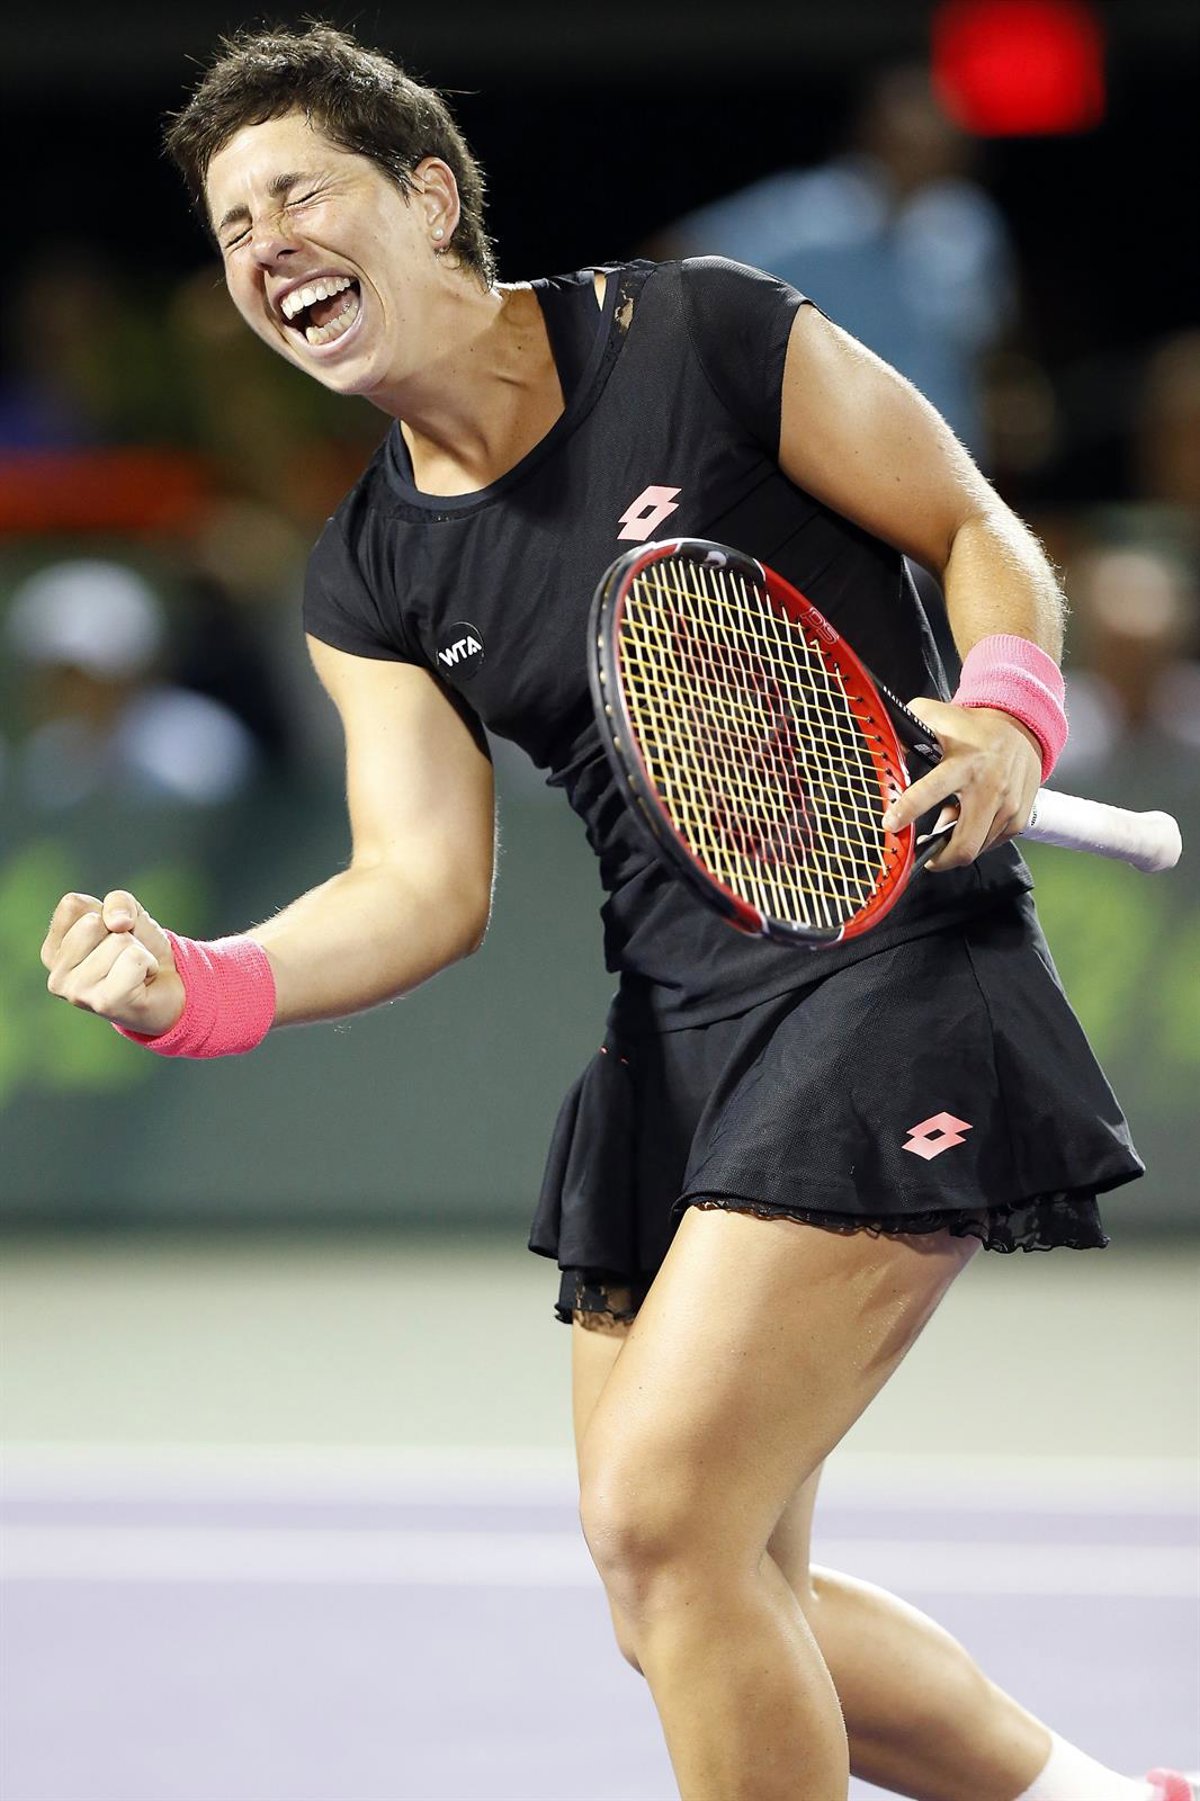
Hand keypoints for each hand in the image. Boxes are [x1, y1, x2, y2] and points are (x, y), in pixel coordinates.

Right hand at [42, 890, 185, 1036]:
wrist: (167, 987)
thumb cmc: (139, 949)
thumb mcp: (127, 912)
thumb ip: (118, 901)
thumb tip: (118, 922)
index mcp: (52, 951)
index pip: (72, 905)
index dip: (102, 912)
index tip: (111, 935)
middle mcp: (57, 976)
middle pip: (92, 922)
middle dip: (121, 932)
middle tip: (126, 955)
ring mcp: (78, 993)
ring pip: (118, 941)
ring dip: (137, 950)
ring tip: (134, 969)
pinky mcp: (105, 1003)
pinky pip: (134, 958)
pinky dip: (148, 963)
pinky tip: (143, 980)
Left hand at [881, 700, 1041, 871]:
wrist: (1021, 730)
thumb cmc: (974, 728)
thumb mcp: (937, 717)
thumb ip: (907, 729)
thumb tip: (884, 748)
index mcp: (965, 763)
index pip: (931, 791)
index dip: (907, 811)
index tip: (891, 824)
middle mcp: (989, 787)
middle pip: (963, 844)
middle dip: (939, 859)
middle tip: (925, 854)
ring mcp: (1008, 806)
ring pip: (976, 848)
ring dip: (956, 845)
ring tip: (948, 825)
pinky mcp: (1018, 818)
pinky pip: (990, 844)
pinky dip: (975, 840)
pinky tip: (969, 822)